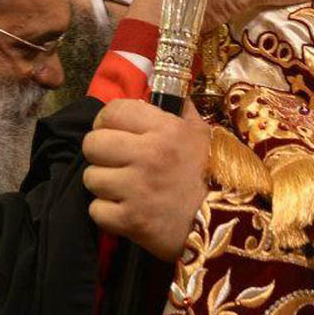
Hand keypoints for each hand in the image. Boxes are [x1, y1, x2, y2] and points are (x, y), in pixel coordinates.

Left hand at [82, 99, 208, 260]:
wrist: (222, 222)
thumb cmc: (208, 174)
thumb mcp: (201, 134)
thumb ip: (180, 110)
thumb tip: (165, 92)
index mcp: (165, 129)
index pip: (112, 111)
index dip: (106, 121)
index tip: (112, 131)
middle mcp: (148, 155)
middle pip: (92, 144)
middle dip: (100, 153)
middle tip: (115, 162)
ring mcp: (137, 189)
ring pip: (91, 178)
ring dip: (103, 185)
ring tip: (123, 188)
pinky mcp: (130, 220)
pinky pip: (96, 210)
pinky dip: (107, 213)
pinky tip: (125, 211)